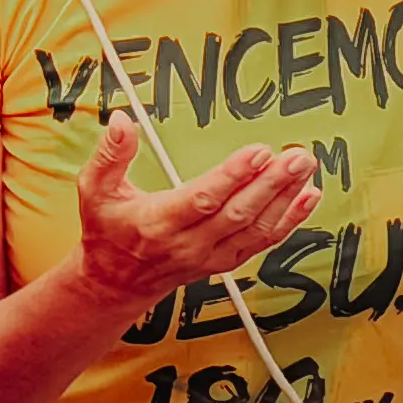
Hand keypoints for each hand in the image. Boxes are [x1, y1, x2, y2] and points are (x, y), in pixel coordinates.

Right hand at [67, 117, 319, 313]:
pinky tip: (307, 198)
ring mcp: (208, 256)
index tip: (259, 151)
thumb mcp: (95, 190)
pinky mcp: (223, 262)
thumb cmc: (106, 230)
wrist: (115, 284)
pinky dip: (288, 221)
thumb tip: (122, 118)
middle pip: (238, 214)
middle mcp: (187, 244)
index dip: (233, 176)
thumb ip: (110, 154)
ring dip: (285, 199)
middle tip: (297, 157)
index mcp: (158, 222)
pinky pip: (261, 243)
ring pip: (255, 230)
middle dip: (271, 184)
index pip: (203, 199)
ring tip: (305, 168)